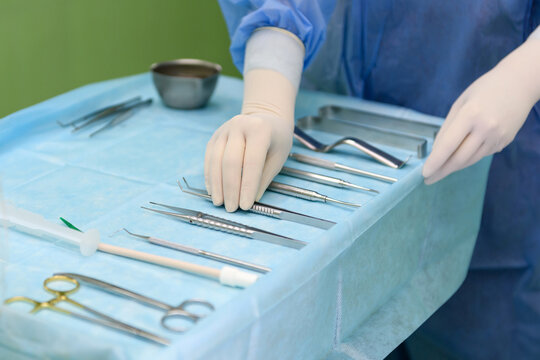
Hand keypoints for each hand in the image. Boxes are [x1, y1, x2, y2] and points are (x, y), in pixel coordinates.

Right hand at [204, 113, 292, 211]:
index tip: (245, 205)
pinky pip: (209, 158)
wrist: (266, 118)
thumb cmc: (276, 140)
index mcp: (260, 129)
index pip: (252, 162)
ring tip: (220, 203)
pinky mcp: (215, 136)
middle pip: (231, 162)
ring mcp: (224, 130)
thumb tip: (251, 199)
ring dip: (217, 185)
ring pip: (216, 161)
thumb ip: (265, 177)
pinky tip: (213, 191)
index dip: (247, 186)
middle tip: (232, 208)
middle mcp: (239, 125)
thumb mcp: (278, 156)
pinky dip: (210, 176)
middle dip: (231, 188)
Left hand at [423, 40, 539, 183]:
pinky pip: (482, 154)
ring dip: (454, 167)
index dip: (435, 162)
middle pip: (459, 158)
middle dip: (442, 171)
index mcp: (471, 114)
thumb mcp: (460, 103)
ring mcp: (498, 136)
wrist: (520, 83)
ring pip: (471, 160)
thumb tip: (437, 152)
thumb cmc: (485, 89)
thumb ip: (447, 127)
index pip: (448, 145)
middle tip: (429, 180)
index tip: (424, 174)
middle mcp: (486, 128)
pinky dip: (469, 157)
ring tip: (440, 171)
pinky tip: (461, 156)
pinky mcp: (505, 141)